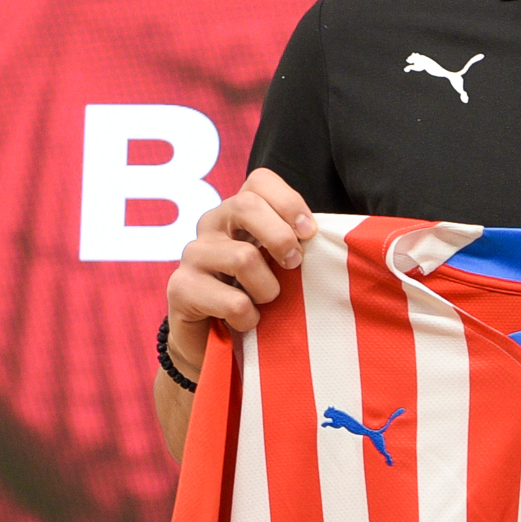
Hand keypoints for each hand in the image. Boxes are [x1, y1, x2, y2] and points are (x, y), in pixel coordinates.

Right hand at [164, 169, 314, 380]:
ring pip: (243, 258)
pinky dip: (250, 317)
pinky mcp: (180, 288)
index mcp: (238, 213)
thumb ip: (299, 243)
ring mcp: (192, 255)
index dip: (289, 201)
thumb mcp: (281, 264)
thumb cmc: (257, 295)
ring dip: (268, 289)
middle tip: (294, 265)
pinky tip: (246, 321)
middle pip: (246, 206)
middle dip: (281, 238)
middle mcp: (211, 225)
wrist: (213, 341)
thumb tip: (340, 235)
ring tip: (265, 302)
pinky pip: (232, 301)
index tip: (309, 232)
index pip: (259, 181)